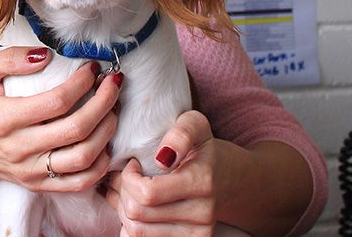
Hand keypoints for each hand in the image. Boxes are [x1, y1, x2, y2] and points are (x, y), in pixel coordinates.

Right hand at [0, 46, 120, 193]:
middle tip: (112, 84)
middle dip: (104, 103)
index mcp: (3, 118)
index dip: (82, 83)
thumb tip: (45, 56)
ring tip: (112, 109)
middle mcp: (19, 148)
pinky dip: (100, 164)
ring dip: (107, 131)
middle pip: (76, 129)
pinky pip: (80, 182)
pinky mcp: (39, 185)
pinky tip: (103, 142)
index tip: (93, 68)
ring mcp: (30, 171)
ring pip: (83, 158)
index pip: (56, 102)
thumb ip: (9, 58)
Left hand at [105, 110, 231, 235]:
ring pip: (136, 230)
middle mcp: (202, 214)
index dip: (129, 177)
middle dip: (122, 191)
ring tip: (127, 190)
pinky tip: (135, 206)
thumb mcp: (195, 125)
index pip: (147, 193)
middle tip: (124, 176)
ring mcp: (197, 233)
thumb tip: (163, 157)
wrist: (229, 179)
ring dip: (123, 209)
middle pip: (137, 213)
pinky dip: (131, 224)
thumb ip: (181, 133)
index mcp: (202, 182)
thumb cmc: (203, 149)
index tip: (134, 163)